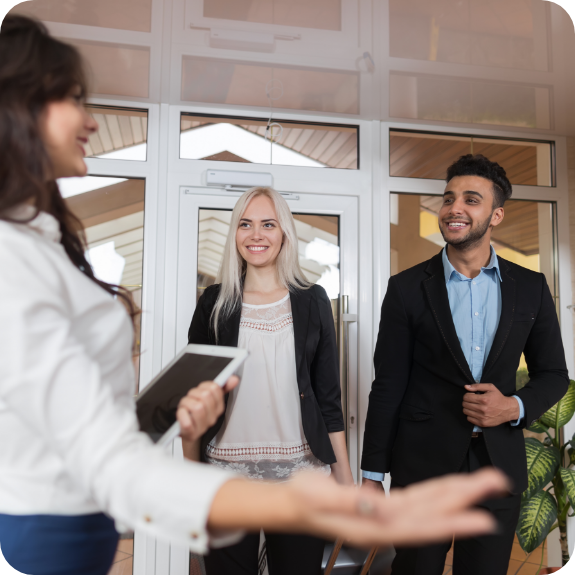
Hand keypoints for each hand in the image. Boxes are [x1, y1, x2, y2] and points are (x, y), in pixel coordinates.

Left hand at [177, 376, 238, 441]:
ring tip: (185, 406)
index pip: (215, 388)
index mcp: (219, 408)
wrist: (189, 434)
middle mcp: (212, 418)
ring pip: (196, 407)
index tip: (200, 390)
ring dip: (186, 402)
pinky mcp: (191, 434)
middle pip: (205, 396)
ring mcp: (202, 427)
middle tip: (191, 398)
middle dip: (193, 393)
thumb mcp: (209, 399)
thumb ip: (222, 388)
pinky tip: (182, 414)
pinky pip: (187, 422)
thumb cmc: (197, 414)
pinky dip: (182, 414)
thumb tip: (234, 379)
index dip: (204, 386)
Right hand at [288, 468, 508, 546]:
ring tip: (484, 481)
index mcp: (373, 527)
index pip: (420, 525)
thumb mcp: (319, 499)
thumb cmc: (303, 501)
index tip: (482, 517)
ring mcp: (387, 518)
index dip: (452, 521)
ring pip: (430, 505)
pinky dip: (437, 493)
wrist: (293, 505)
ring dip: (458, 493)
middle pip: (434, 513)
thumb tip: (383, 508)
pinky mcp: (384, 508)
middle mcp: (386, 525)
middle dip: (466, 498)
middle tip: (497, 481)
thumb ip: (351, 504)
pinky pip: (417, 500)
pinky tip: (450, 488)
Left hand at [463, 383, 518, 426]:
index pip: (466, 397)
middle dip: (467, 401)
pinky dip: (470, 415)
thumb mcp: (490, 388)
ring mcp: (482, 417)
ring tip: (474, 406)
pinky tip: (476, 412)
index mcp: (484, 399)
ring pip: (465, 411)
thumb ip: (477, 386)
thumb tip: (466, 387)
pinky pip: (469, 419)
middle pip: (464, 404)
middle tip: (473, 401)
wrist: (508, 410)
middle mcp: (482, 409)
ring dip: (468, 408)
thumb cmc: (498, 397)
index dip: (468, 395)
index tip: (472, 395)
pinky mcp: (483, 423)